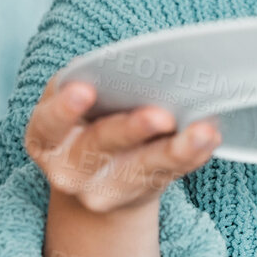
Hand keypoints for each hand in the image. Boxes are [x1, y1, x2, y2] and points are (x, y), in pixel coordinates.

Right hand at [27, 79, 219, 213]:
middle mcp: (69, 169)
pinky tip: (210, 140)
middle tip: (160, 115)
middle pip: (99, 147)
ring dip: (176, 150)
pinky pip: (170, 175)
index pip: (48, 124)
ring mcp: (103, 189)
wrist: (93, 179)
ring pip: (142, 170)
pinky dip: (193, 156)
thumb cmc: (86, 122)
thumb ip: (91, 83)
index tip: (84, 91)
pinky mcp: (139, 196)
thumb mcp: (74, 106)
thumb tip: (125, 61)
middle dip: (131, 130)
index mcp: (46, 137)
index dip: (64, 109)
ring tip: (203, 132)